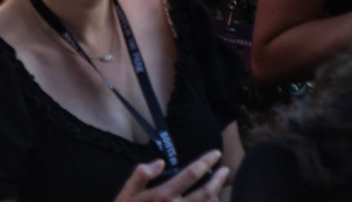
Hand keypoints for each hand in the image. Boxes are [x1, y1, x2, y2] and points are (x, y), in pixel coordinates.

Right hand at [113, 151, 228, 201]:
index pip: (191, 174)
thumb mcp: (126, 194)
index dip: (206, 162)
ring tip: (219, 188)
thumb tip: (160, 162)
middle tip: (226, 170)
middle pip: (206, 193)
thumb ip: (140, 175)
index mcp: (163, 196)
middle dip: (218, 180)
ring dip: (216, 197)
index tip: (216, 154)